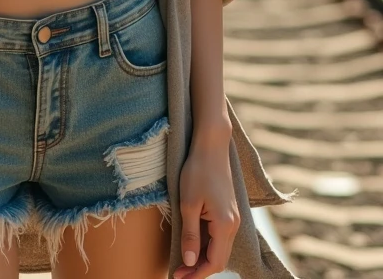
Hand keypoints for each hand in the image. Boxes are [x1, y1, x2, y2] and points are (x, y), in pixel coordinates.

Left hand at [172, 141, 239, 278]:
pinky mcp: (228, 211)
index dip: (196, 273)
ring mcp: (232, 218)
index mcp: (225, 225)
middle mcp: (233, 225)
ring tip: (182, 260)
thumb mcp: (188, 204)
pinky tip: (192, 243)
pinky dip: (206, 245)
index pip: (214, 262)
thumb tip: (189, 261)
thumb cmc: (198, 171)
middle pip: (219, 259)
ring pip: (219, 248)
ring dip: (202, 257)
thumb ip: (190, 235)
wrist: (211, 146)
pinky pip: (219, 236)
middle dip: (199, 269)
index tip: (177, 276)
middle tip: (178, 272)